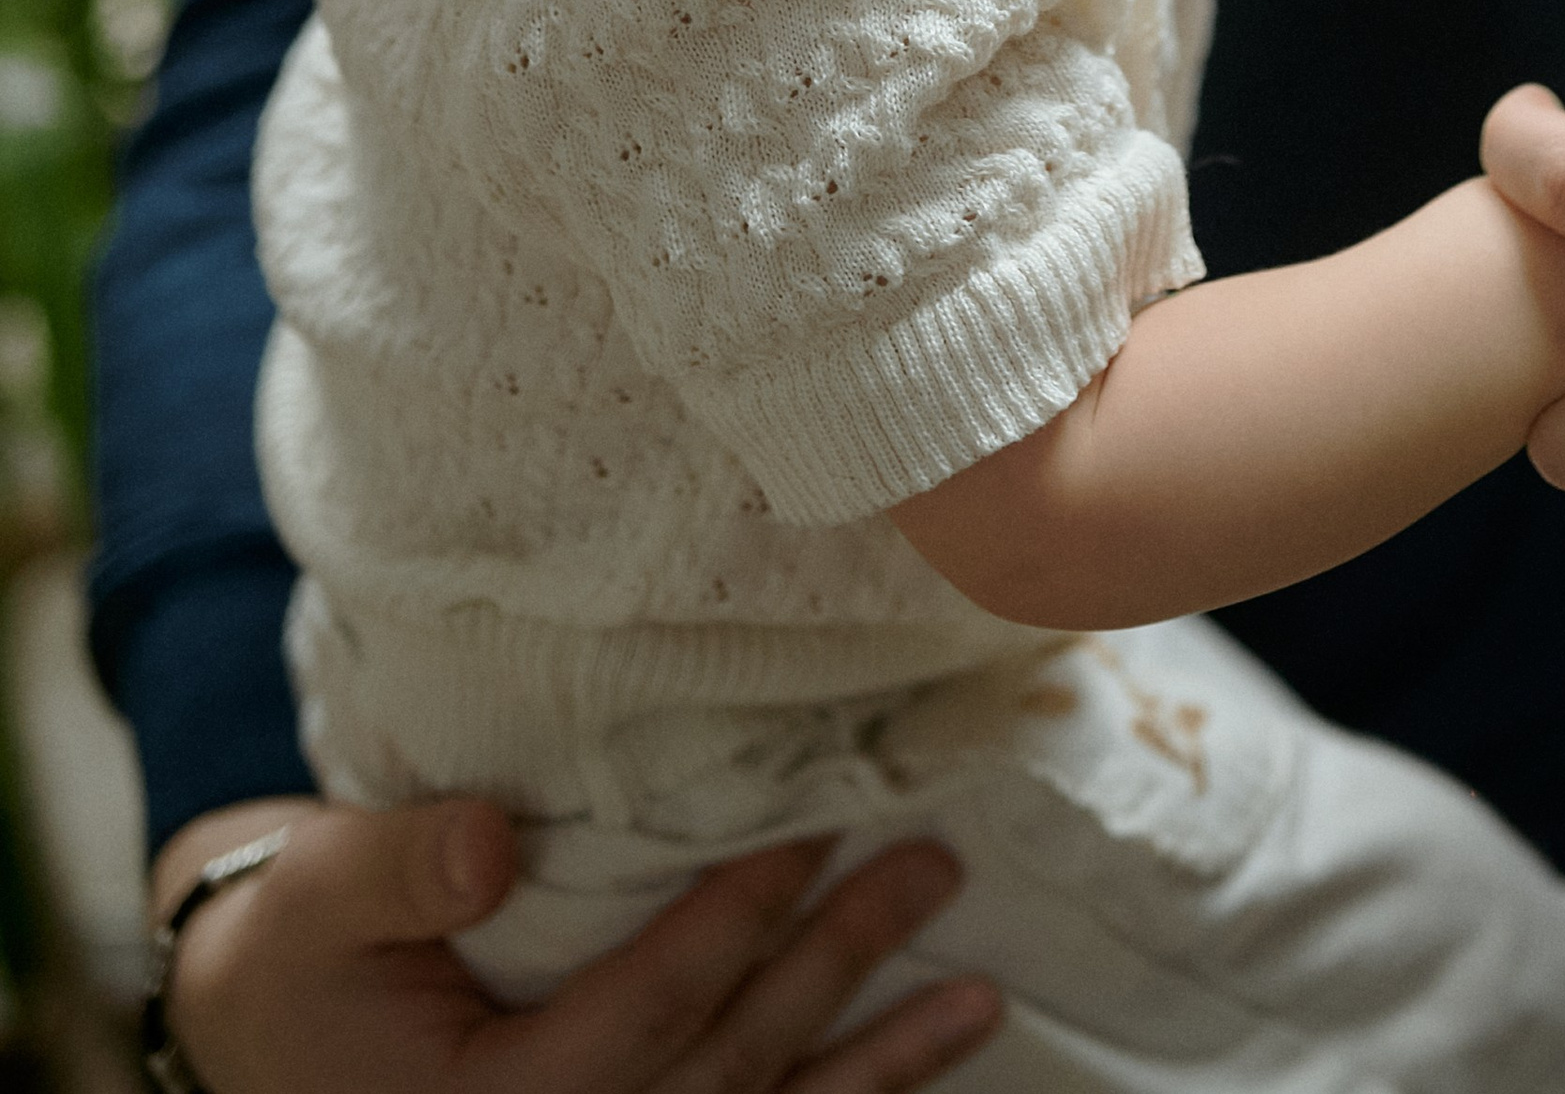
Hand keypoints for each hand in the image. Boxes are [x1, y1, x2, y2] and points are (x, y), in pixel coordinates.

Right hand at [155, 796, 999, 1093]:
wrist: (256, 1034)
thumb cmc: (292, 958)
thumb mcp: (318, 900)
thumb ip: (398, 869)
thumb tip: (492, 845)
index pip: (647, 1007)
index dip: (736, 917)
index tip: (817, 827)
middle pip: (726, 1065)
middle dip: (837, 967)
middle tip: (929, 866)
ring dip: (875, 1061)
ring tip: (977, 1001)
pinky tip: (914, 1069)